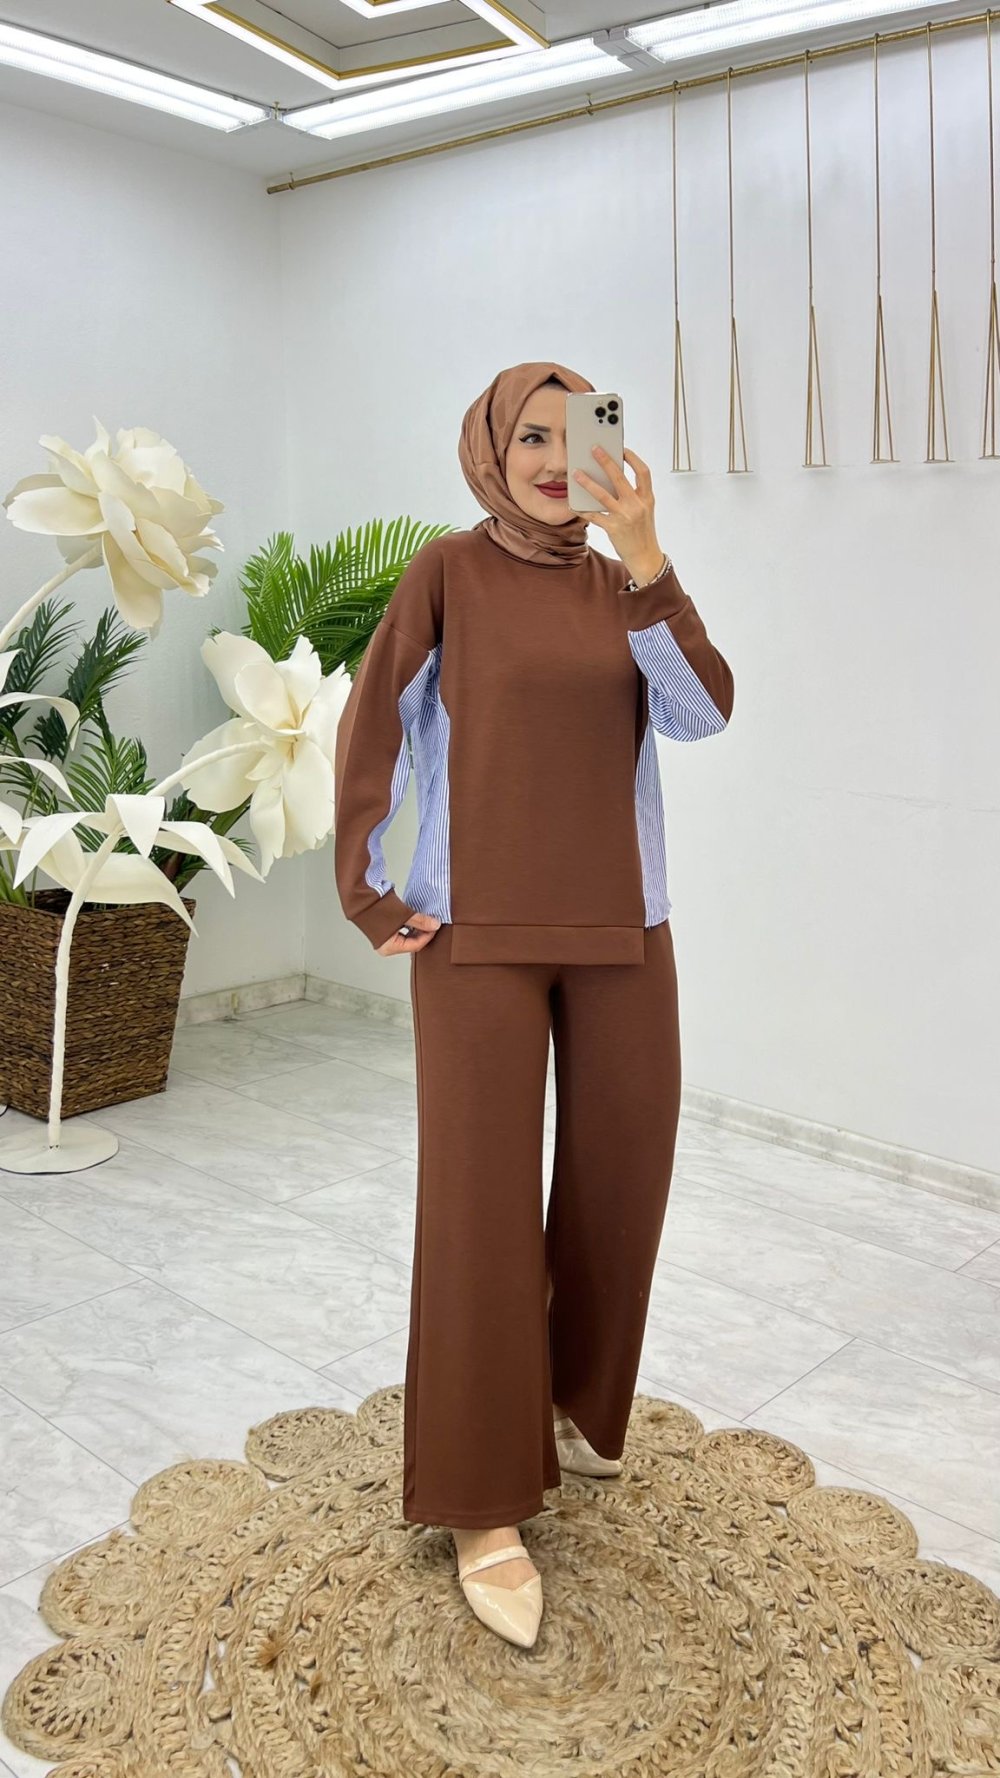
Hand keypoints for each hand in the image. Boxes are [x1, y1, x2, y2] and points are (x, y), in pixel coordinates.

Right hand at [376, 911, 440, 955]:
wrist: (359, 896)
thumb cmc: (376, 908)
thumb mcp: (403, 914)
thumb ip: (421, 921)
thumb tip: (435, 925)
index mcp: (389, 947)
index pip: (415, 946)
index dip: (428, 935)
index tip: (435, 926)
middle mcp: (386, 946)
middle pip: (411, 942)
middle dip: (422, 932)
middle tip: (432, 922)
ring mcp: (384, 938)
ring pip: (406, 935)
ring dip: (416, 928)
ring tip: (424, 919)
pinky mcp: (383, 929)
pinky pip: (400, 930)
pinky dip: (408, 925)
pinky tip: (414, 917)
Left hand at [574, 445, 664, 582]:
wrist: (646, 558)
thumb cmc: (642, 533)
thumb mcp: (644, 511)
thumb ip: (633, 496)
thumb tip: (610, 480)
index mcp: (647, 498)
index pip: (643, 472)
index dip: (633, 458)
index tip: (622, 449)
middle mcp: (637, 505)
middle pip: (620, 477)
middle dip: (606, 461)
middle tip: (594, 449)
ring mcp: (625, 517)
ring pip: (602, 495)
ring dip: (587, 482)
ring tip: (576, 474)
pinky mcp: (614, 529)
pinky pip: (594, 516)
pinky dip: (582, 510)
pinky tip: (572, 504)